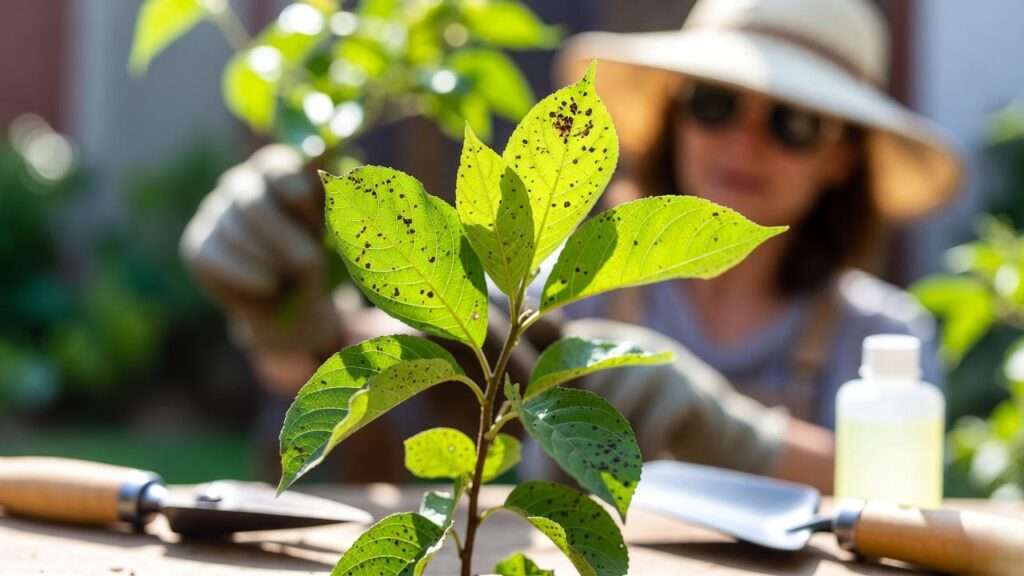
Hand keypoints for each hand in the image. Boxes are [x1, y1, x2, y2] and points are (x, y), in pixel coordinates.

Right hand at [181, 145, 340, 361]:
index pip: (278, 169)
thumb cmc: (317, 253)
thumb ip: (328, 190)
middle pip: (253, 203)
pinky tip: (267, 286)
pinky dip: (247, 276)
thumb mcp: (331, 226)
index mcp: (275, 168)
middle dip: (284, 239)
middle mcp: (239, 182)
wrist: (293, 302)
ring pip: (235, 234)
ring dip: (270, 262)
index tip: (314, 223)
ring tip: (290, 277)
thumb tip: (326, 152)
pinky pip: (215, 258)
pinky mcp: (197, 244)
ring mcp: (213, 211)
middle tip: (307, 262)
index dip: (300, 199)